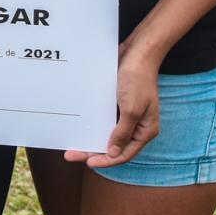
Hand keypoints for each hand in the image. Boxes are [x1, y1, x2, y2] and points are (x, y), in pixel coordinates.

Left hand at [66, 40, 159, 167]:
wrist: (137, 52)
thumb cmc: (137, 79)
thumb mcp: (131, 109)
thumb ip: (122, 132)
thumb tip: (112, 153)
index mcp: (145, 130)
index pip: (124, 154)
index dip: (106, 160)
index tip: (88, 162)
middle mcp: (136, 126)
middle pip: (113, 145)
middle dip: (92, 151)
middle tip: (70, 154)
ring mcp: (126, 115)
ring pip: (106, 133)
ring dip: (91, 138)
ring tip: (72, 143)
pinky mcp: (117, 104)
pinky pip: (104, 119)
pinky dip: (93, 124)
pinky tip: (79, 126)